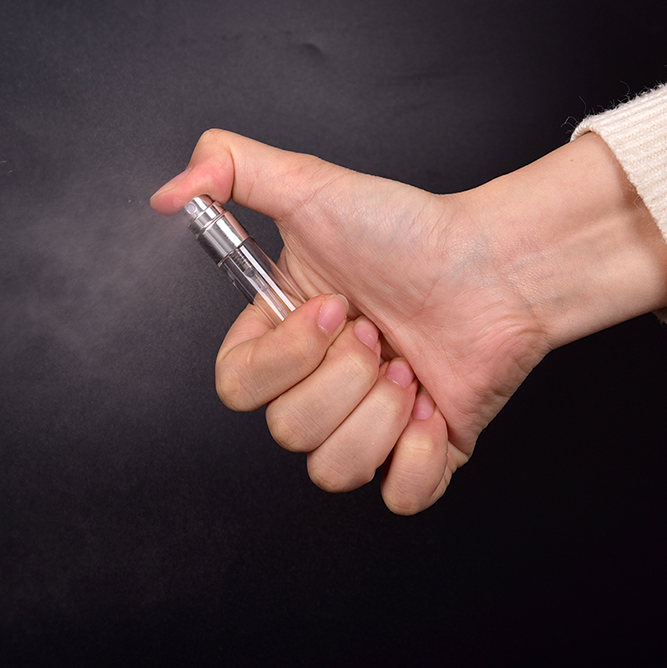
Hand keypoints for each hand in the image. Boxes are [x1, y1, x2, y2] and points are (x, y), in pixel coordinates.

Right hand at [151, 130, 666, 512]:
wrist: (498, 266)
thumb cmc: (413, 233)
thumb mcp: (313, 187)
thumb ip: (231, 169)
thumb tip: (168, 194)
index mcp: (286, 339)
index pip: (237, 387)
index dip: (281, 360)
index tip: (331, 311)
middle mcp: (322, 386)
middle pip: (286, 432)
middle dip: (343, 378)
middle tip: (381, 334)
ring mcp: (371, 424)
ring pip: (333, 471)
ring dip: (378, 413)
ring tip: (409, 367)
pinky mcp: (423, 454)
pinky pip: (401, 497)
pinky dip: (418, 457)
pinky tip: (433, 409)